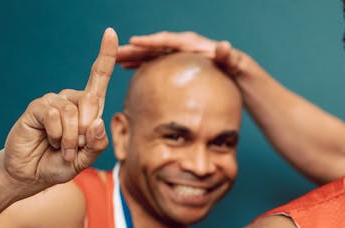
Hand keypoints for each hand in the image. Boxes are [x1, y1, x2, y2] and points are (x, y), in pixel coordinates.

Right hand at [2, 28, 116, 188]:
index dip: (106, 55)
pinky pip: (53, 115)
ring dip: (71, 138)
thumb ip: (97, 143)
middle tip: (76, 149)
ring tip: (63, 149)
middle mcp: (71, 100)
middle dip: (86, 131)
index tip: (111, 33)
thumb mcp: (87, 159)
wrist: (32, 173)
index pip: (99, 77)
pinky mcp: (37, 107)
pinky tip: (50, 141)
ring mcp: (53, 102)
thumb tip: (96, 121)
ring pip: (72, 112)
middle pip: (90, 100)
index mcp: (87, 108)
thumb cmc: (60, 163)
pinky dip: (57, 134)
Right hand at [118, 31, 245, 76]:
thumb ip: (226, 55)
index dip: (150, 41)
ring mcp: (174, 53)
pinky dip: (139, 62)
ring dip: (132, 56)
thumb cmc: (230, 65)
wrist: (230, 68)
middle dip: (134, 49)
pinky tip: (126, 68)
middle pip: (153, 45)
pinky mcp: (172, 61)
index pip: (167, 40)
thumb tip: (225, 46)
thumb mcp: (230, 60)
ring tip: (114, 60)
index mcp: (189, 43)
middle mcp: (178, 45)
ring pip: (149, 53)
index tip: (134, 41)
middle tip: (114, 53)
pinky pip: (152, 60)